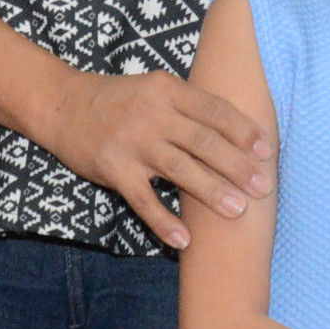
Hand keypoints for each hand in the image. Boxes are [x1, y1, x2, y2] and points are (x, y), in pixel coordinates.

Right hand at [39, 67, 273, 248]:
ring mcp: (132, 142)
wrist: (62, 105)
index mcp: (168, 91)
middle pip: (203, 141)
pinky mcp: (113, 168)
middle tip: (263, 187)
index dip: (242, 130)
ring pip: (180, 170)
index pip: (214, 110)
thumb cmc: (118, 100)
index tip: (266, 150)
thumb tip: (236, 133)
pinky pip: (143, 200)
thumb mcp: (154, 89)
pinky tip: (185, 239)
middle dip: (237, 166)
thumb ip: (188, 107)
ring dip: (211, 192)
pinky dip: (164, 221)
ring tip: (238, 211)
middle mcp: (153, 114)